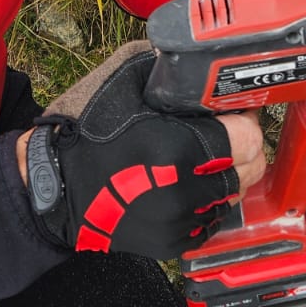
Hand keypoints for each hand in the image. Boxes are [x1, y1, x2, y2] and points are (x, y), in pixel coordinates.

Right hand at [23, 41, 263, 258]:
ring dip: (227, 174)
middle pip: (250, 169)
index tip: (234, 110)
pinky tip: (188, 184)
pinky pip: (212, 220)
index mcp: (180, 149)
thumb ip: (170, 73)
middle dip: (243, 147)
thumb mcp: (127, 82)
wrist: (55, 187)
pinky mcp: (172, 243)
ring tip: (203, 158)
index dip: (245, 119)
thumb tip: (203, 63)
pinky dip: (208, 202)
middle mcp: (186, 191)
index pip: (249, 138)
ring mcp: (179, 222)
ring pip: (233, 195)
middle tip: (226, 133)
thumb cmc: (87, 132)